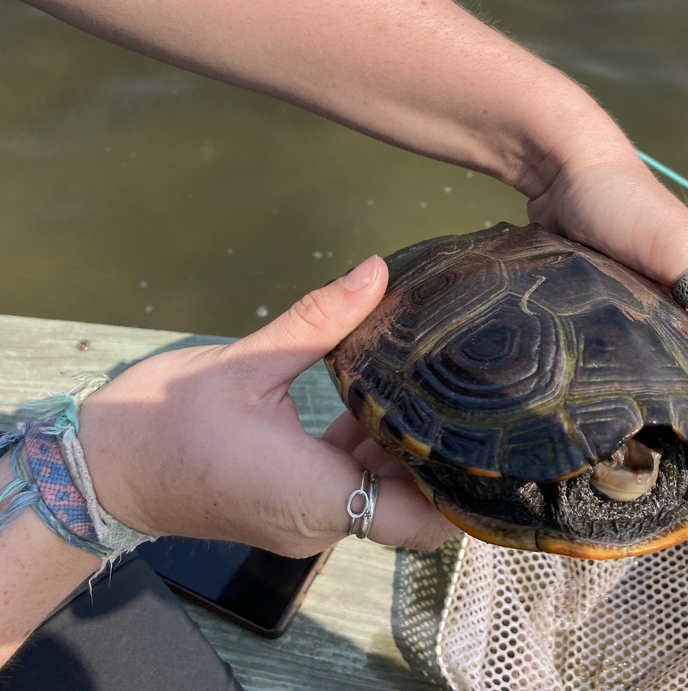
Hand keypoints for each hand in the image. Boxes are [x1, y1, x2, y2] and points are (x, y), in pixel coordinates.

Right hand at [78, 257, 456, 557]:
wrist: (96, 470)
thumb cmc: (159, 424)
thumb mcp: (245, 364)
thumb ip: (318, 320)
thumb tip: (376, 273)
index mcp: (315, 497)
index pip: (420, 521)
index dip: (460, 489)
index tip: (485, 438)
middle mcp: (318, 520)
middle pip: (409, 506)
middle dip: (437, 456)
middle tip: (468, 397)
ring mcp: (302, 519)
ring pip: (379, 494)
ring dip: (400, 448)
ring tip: (428, 387)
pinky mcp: (287, 506)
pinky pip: (346, 484)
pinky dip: (365, 450)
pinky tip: (374, 399)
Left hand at [525, 152, 687, 388]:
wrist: (562, 172)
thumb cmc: (630, 208)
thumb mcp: (683, 253)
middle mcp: (675, 303)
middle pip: (683, 362)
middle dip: (669, 388)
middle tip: (646, 420)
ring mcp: (633, 305)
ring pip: (642, 356)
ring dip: (632, 375)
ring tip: (613, 407)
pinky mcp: (597, 306)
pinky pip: (606, 342)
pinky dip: (601, 357)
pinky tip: (586, 379)